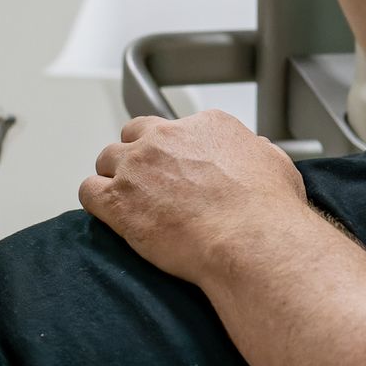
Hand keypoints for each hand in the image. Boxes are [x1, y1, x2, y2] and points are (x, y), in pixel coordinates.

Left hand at [80, 110, 308, 285]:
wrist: (249, 240)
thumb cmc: (267, 208)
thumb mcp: (276, 164)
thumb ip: (256, 151)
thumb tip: (253, 150)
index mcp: (207, 125)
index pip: (177, 128)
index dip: (176, 152)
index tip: (181, 171)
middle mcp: (168, 137)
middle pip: (135, 134)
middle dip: (139, 156)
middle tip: (150, 184)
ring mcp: (138, 165)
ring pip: (107, 159)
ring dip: (115, 178)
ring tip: (130, 203)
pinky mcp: (117, 199)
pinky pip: (88, 190)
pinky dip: (96, 201)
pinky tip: (111, 215)